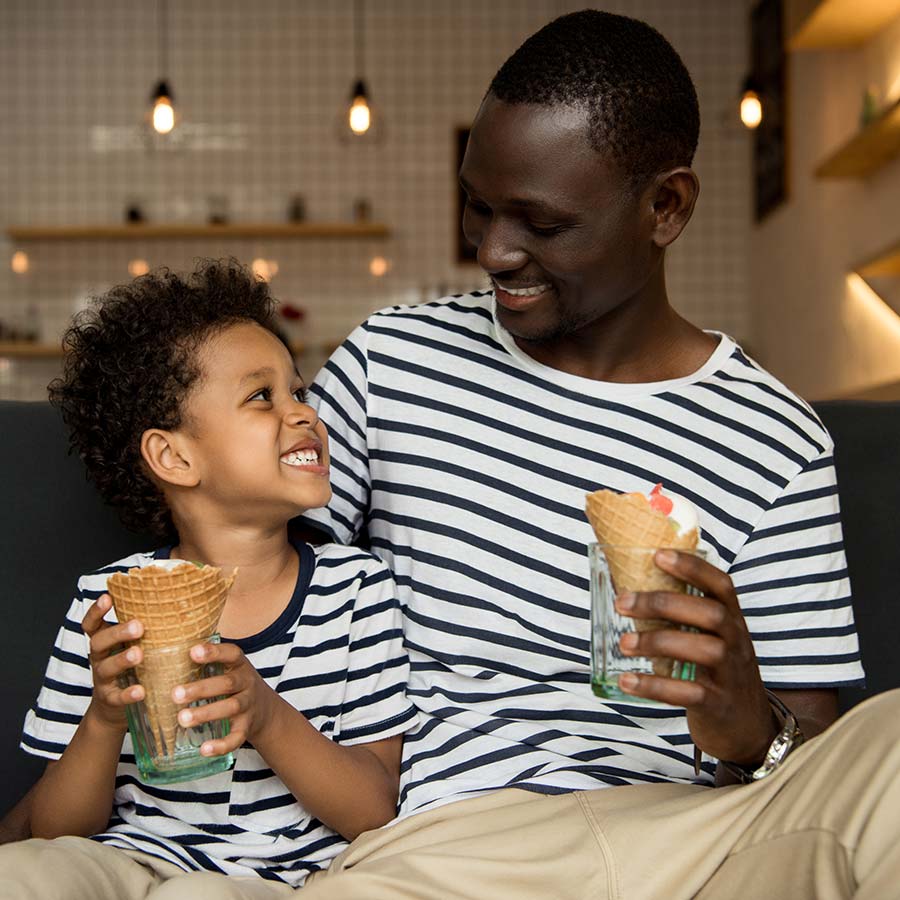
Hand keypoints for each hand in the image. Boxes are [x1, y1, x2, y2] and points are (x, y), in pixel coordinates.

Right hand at [83, 593, 144, 731]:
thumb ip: (143, 629)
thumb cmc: (130, 667)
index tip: (107, 597)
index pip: (92, 624)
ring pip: (106, 668)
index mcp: (104, 642)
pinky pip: (117, 697)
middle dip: (117, 632)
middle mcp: (100, 658)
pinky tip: (140, 690)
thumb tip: (177, 603)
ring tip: (138, 654)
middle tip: (138, 626)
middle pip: (99, 642)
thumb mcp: (131, 645)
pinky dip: (128, 694)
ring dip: (122, 659)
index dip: (96, 611)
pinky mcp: (110, 699)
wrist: (113, 708)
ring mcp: (103, 679)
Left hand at [171, 641, 275, 757]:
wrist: (265, 709)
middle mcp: (247, 683)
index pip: (231, 653)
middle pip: (227, 683)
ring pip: (230, 708)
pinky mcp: (247, 727)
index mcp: (239, 665)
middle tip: (175, 694)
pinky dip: (222, 745)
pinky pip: (237, 737)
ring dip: (206, 713)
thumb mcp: (227, 668)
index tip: (192, 652)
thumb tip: (164, 652)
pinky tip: (204, 749)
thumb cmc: (234, 683)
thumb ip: (206, 662)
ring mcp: (248, 705)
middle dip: (201, 689)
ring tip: (182, 719)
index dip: (214, 652)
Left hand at [614, 551, 775, 764]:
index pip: (721, 585)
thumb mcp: (712, 641)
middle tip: (622, 603)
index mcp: (732, 621)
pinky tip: (627, 681)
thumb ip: (684, 618)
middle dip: (663, 603)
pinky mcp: (719, 705)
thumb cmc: (717, 674)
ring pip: (703, 650)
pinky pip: (689, 692)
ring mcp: (731, 675)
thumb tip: (629, 590)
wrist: (749, 730)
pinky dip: (655, 686)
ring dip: (657, 642)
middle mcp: (737, 643)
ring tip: (624, 644)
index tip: (657, 554)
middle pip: (710, 613)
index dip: (692, 567)